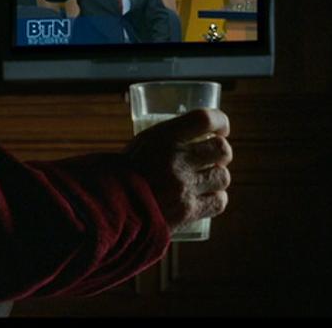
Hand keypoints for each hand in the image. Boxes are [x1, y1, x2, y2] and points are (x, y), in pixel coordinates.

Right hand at [123, 109, 232, 233]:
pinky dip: (216, 199)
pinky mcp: (187, 211)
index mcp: (163, 138)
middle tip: (214, 158)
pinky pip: (219, 202)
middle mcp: (177, 160)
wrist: (109, 208)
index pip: (205, 119)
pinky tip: (207, 198)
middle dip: (221, 153)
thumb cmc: (124, 173)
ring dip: (218, 178)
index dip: (220, 121)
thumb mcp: (142, 144)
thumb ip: (169, 138)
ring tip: (206, 180)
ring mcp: (184, 186)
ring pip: (223, 176)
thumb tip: (196, 133)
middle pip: (222, 149)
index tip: (221, 128)